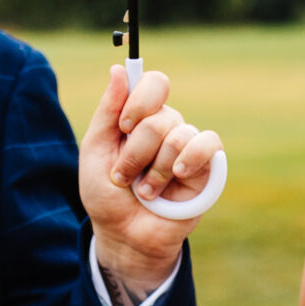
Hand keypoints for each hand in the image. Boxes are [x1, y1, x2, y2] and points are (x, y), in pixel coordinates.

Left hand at [79, 64, 223, 298]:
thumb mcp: (95, 151)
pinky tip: (177, 174)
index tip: (124, 125)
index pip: (154, 83)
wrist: (123, 235)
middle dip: (136, 152)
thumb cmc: (106, 195)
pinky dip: (191, 158)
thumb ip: (107, 111)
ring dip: (155, 169)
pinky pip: (209, 144)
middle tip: (124, 177)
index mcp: (140, 117)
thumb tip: (118, 70)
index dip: (140, 100)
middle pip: (160, 116)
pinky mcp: (207, 167)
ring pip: (179, 135)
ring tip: (146, 192)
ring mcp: (187, 147)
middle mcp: (166, 128)